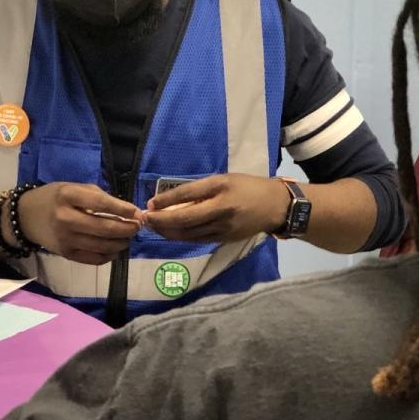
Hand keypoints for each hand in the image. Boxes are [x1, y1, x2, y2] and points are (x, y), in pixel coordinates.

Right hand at [17, 183, 142, 264]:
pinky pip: (94, 259)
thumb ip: (98, 197)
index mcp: (68, 196)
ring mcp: (65, 239)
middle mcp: (65, 218)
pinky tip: (115, 249)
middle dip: (127, 228)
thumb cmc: (55, 198)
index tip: (138, 212)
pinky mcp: (66, 254)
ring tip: (128, 236)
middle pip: (104, 228)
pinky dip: (109, 255)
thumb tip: (128, 211)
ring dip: (121, 242)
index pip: (101, 204)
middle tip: (138, 226)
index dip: (123, 209)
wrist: (27, 217)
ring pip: (102, 245)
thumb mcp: (73, 187)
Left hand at [144, 174, 289, 243]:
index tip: (150, 204)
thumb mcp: (224, 180)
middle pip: (185, 218)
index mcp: (221, 188)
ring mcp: (223, 228)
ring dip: (167, 231)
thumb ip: (200, 190)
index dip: (166, 201)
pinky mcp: (224, 239)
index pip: (187, 194)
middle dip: (161, 221)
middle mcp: (221, 209)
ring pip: (188, 233)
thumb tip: (171, 201)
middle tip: (144, 219)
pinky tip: (169, 234)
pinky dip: (180, 237)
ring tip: (152, 227)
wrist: (274, 207)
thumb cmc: (246, 187)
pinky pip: (197, 240)